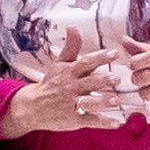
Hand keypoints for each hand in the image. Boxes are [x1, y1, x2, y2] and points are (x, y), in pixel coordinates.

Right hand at [0, 35, 129, 139]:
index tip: (114, 53)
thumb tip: (73, 26)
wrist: (33, 107)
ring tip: (115, 102)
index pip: (85, 62)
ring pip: (88, 102)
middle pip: (88, 82)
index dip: (99, 58)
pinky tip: (116, 123)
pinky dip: (103, 122)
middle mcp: (70, 87)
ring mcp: (71, 104)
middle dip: (102, 81)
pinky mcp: (73, 119)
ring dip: (102, 102)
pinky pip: (89, 120)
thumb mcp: (59, 64)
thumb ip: (71, 47)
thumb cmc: (51, 83)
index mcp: (68, 72)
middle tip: (117, 79)